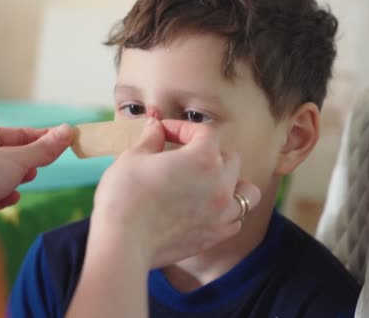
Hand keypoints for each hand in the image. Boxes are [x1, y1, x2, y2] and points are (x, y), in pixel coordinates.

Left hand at [0, 125, 72, 221]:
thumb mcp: (18, 158)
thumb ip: (44, 148)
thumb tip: (69, 130)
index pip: (17, 133)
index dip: (42, 137)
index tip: (64, 139)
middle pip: (11, 154)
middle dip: (28, 161)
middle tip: (41, 164)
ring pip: (5, 174)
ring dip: (17, 178)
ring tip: (24, 179)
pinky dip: (6, 195)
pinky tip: (11, 197)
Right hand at [90, 118, 260, 267]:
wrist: (122, 242)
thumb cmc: (124, 196)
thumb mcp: (133, 158)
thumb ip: (151, 138)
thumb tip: (155, 126)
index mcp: (203, 158)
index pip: (205, 133)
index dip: (183, 128)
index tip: (164, 134)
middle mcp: (220, 184)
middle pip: (230, 159)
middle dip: (209, 153)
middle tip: (184, 158)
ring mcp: (221, 213)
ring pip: (246, 192)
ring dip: (231, 183)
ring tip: (209, 184)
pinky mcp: (214, 236)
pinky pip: (235, 221)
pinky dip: (226, 213)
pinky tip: (205, 211)